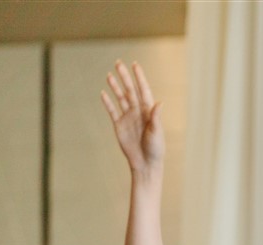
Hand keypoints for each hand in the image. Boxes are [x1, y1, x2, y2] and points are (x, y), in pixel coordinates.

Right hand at [100, 60, 163, 174]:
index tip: (135, 65)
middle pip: (130, 90)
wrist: (145, 163)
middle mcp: (138, 111)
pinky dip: (107, 102)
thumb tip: (159, 103)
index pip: (143, 90)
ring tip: (109, 75)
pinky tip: (103, 93)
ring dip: (115, 86)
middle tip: (118, 63)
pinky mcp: (119, 125)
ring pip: (120, 98)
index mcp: (149, 111)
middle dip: (125, 77)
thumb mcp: (157, 133)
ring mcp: (128, 117)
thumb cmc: (155, 149)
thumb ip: (156, 118)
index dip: (139, 78)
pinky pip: (112, 111)